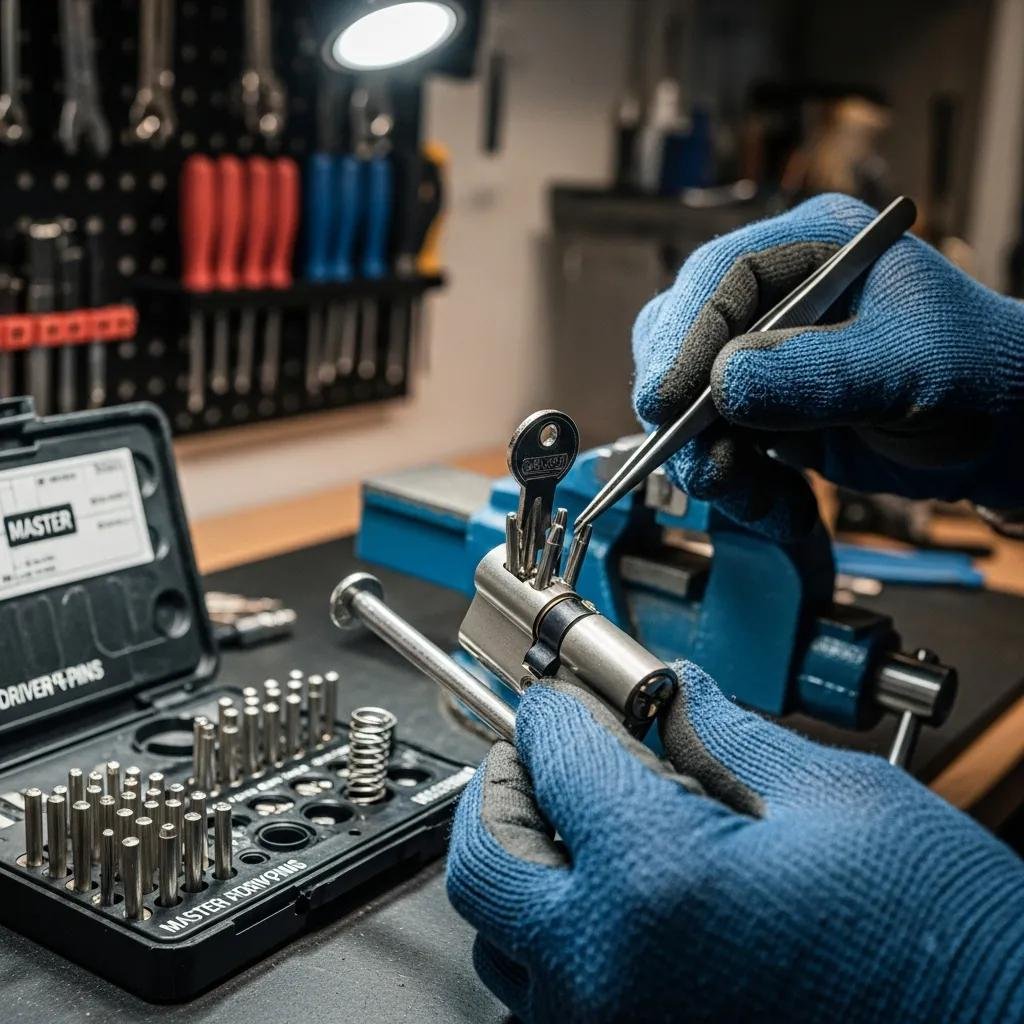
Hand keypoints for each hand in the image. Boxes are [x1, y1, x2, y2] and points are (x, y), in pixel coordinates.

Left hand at [447, 668, 1023, 1023]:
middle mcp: (610, 973)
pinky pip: (550, 997)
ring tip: (575, 820)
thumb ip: (726, 735)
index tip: (569, 695)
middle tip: (546, 752)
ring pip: (502, 941)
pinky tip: (611, 897)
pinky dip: (556, 937)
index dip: (559, 708)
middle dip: (507, 785)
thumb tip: (670, 694)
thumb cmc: (950, 943)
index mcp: (658, 880)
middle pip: (485, 861)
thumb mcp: (838, 799)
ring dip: (523, 864)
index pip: (555, 755)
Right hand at [631, 193, 1023, 539]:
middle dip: (686, 413)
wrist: (999, 434)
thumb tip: (725, 383)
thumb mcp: (910, 367)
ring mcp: (763, 357)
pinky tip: (786, 508)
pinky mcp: (762, 410)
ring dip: (712, 464)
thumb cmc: (977, 375)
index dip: (683, 338)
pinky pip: (718, 448)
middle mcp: (777, 297)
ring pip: (690, 406)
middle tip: (703, 463)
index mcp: (814, 249)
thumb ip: (821, 371)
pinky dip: (742, 488)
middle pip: (683, 340)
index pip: (720, 278)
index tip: (665, 401)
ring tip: (761, 502)